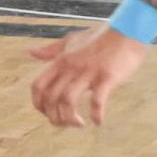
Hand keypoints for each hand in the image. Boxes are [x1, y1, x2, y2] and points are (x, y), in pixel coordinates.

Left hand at [29, 26, 148, 126]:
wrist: (127, 31)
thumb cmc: (99, 37)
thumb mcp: (70, 41)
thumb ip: (51, 50)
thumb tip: (30, 52)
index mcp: (60, 61)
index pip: (38, 86)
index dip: (38, 104)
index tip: (47, 113)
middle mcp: (70, 67)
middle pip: (51, 97)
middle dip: (53, 116)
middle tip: (64, 124)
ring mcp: (88, 72)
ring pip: (68, 101)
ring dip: (70, 118)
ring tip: (78, 125)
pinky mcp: (107, 77)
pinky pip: (97, 100)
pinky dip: (96, 114)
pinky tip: (98, 121)